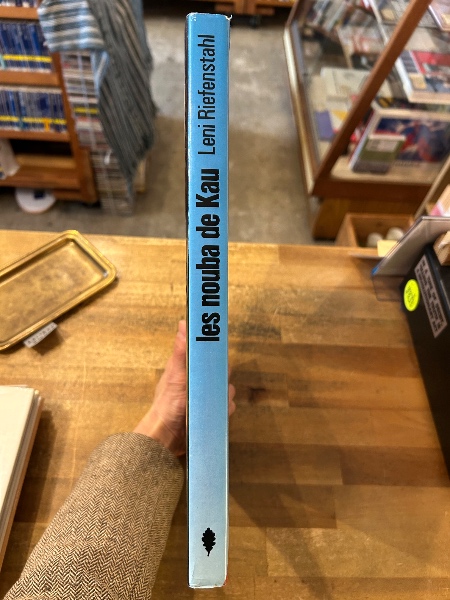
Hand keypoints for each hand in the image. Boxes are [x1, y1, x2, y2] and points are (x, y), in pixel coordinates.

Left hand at [133, 320, 235, 455]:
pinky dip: (224, 410)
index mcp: (188, 367)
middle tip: (214, 384)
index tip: (220, 352)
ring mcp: (205, 397)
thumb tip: (183, 324)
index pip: (208, 351)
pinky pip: (227, 407)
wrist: (166, 438)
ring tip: (212, 402)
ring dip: (224, 395)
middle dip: (222, 376)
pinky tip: (215, 414)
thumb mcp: (175, 374)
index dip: (216, 350)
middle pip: (221, 370)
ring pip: (226, 390)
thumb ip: (181, 351)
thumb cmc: (166, 405)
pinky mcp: (210, 412)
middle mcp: (198, 380)